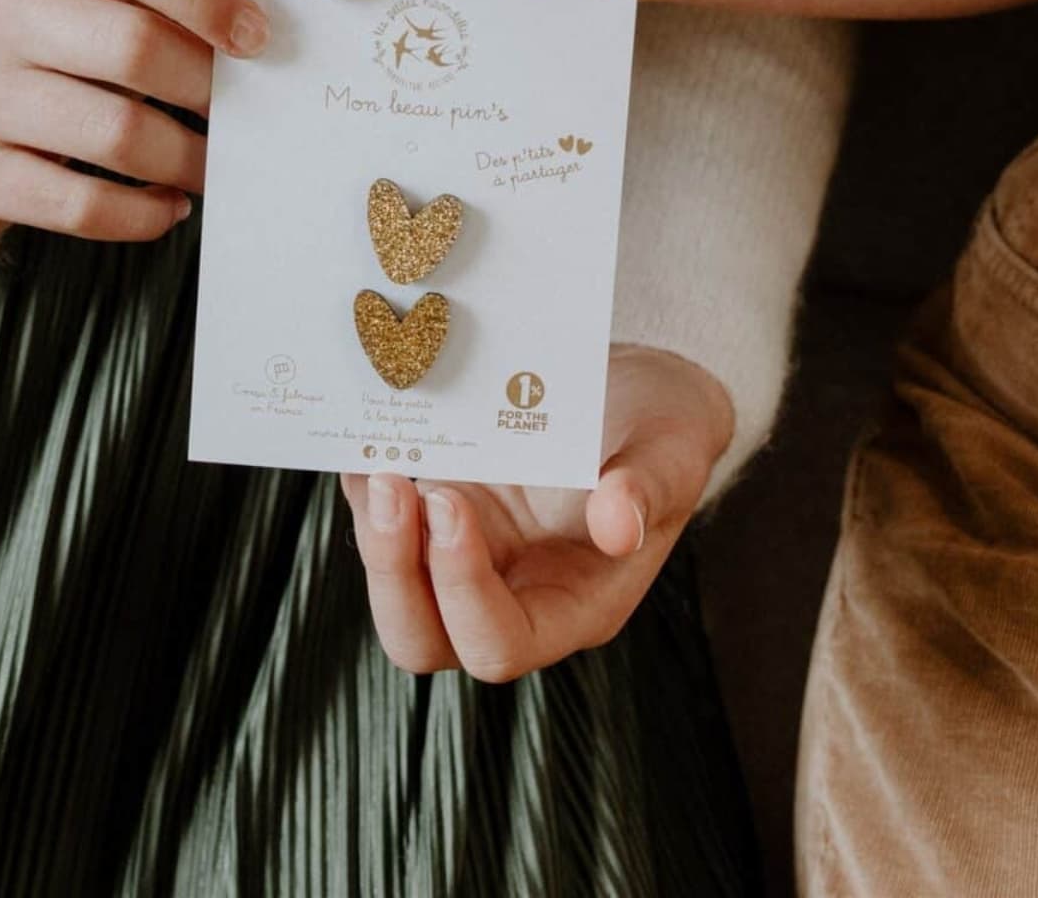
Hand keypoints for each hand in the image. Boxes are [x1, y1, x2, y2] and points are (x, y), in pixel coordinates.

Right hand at [0, 0, 268, 246]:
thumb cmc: (47, 51)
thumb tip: (264, 35)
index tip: (256, 37)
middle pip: (131, 44)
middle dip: (207, 87)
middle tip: (247, 112)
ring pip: (116, 132)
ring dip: (187, 158)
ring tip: (214, 166)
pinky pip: (81, 205)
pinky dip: (143, 213)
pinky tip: (168, 205)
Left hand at [340, 347, 732, 680]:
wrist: (635, 393)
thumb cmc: (661, 433)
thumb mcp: (672, 451)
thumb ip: (650, 489)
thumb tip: (619, 524)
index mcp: (570, 606)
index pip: (497, 644)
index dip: (462, 590)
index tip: (452, 503)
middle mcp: (509, 593)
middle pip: (424, 636)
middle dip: (392, 572)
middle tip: (394, 486)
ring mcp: (469, 553)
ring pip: (395, 584)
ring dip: (373, 531)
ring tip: (378, 460)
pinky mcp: (443, 509)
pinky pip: (384, 524)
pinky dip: (365, 491)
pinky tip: (368, 440)